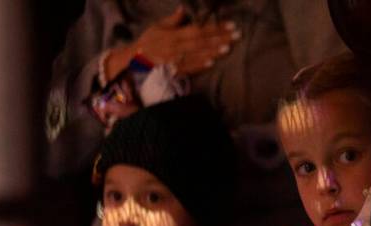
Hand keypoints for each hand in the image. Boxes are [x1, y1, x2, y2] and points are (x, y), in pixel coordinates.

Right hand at [105, 7, 240, 79]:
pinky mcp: (173, 71)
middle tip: (237, 35)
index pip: (199, 29)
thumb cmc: (147, 42)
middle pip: (201, 41)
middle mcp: (176, 45)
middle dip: (220, 38)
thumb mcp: (158, 27)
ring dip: (213, 51)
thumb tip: (184, 8)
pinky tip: (212, 62)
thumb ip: (174, 19)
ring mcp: (175, 59)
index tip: (231, 25)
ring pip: (197, 54)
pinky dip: (199, 64)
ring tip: (228, 47)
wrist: (134, 61)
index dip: (215, 27)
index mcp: (174, 34)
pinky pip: (188, 67)